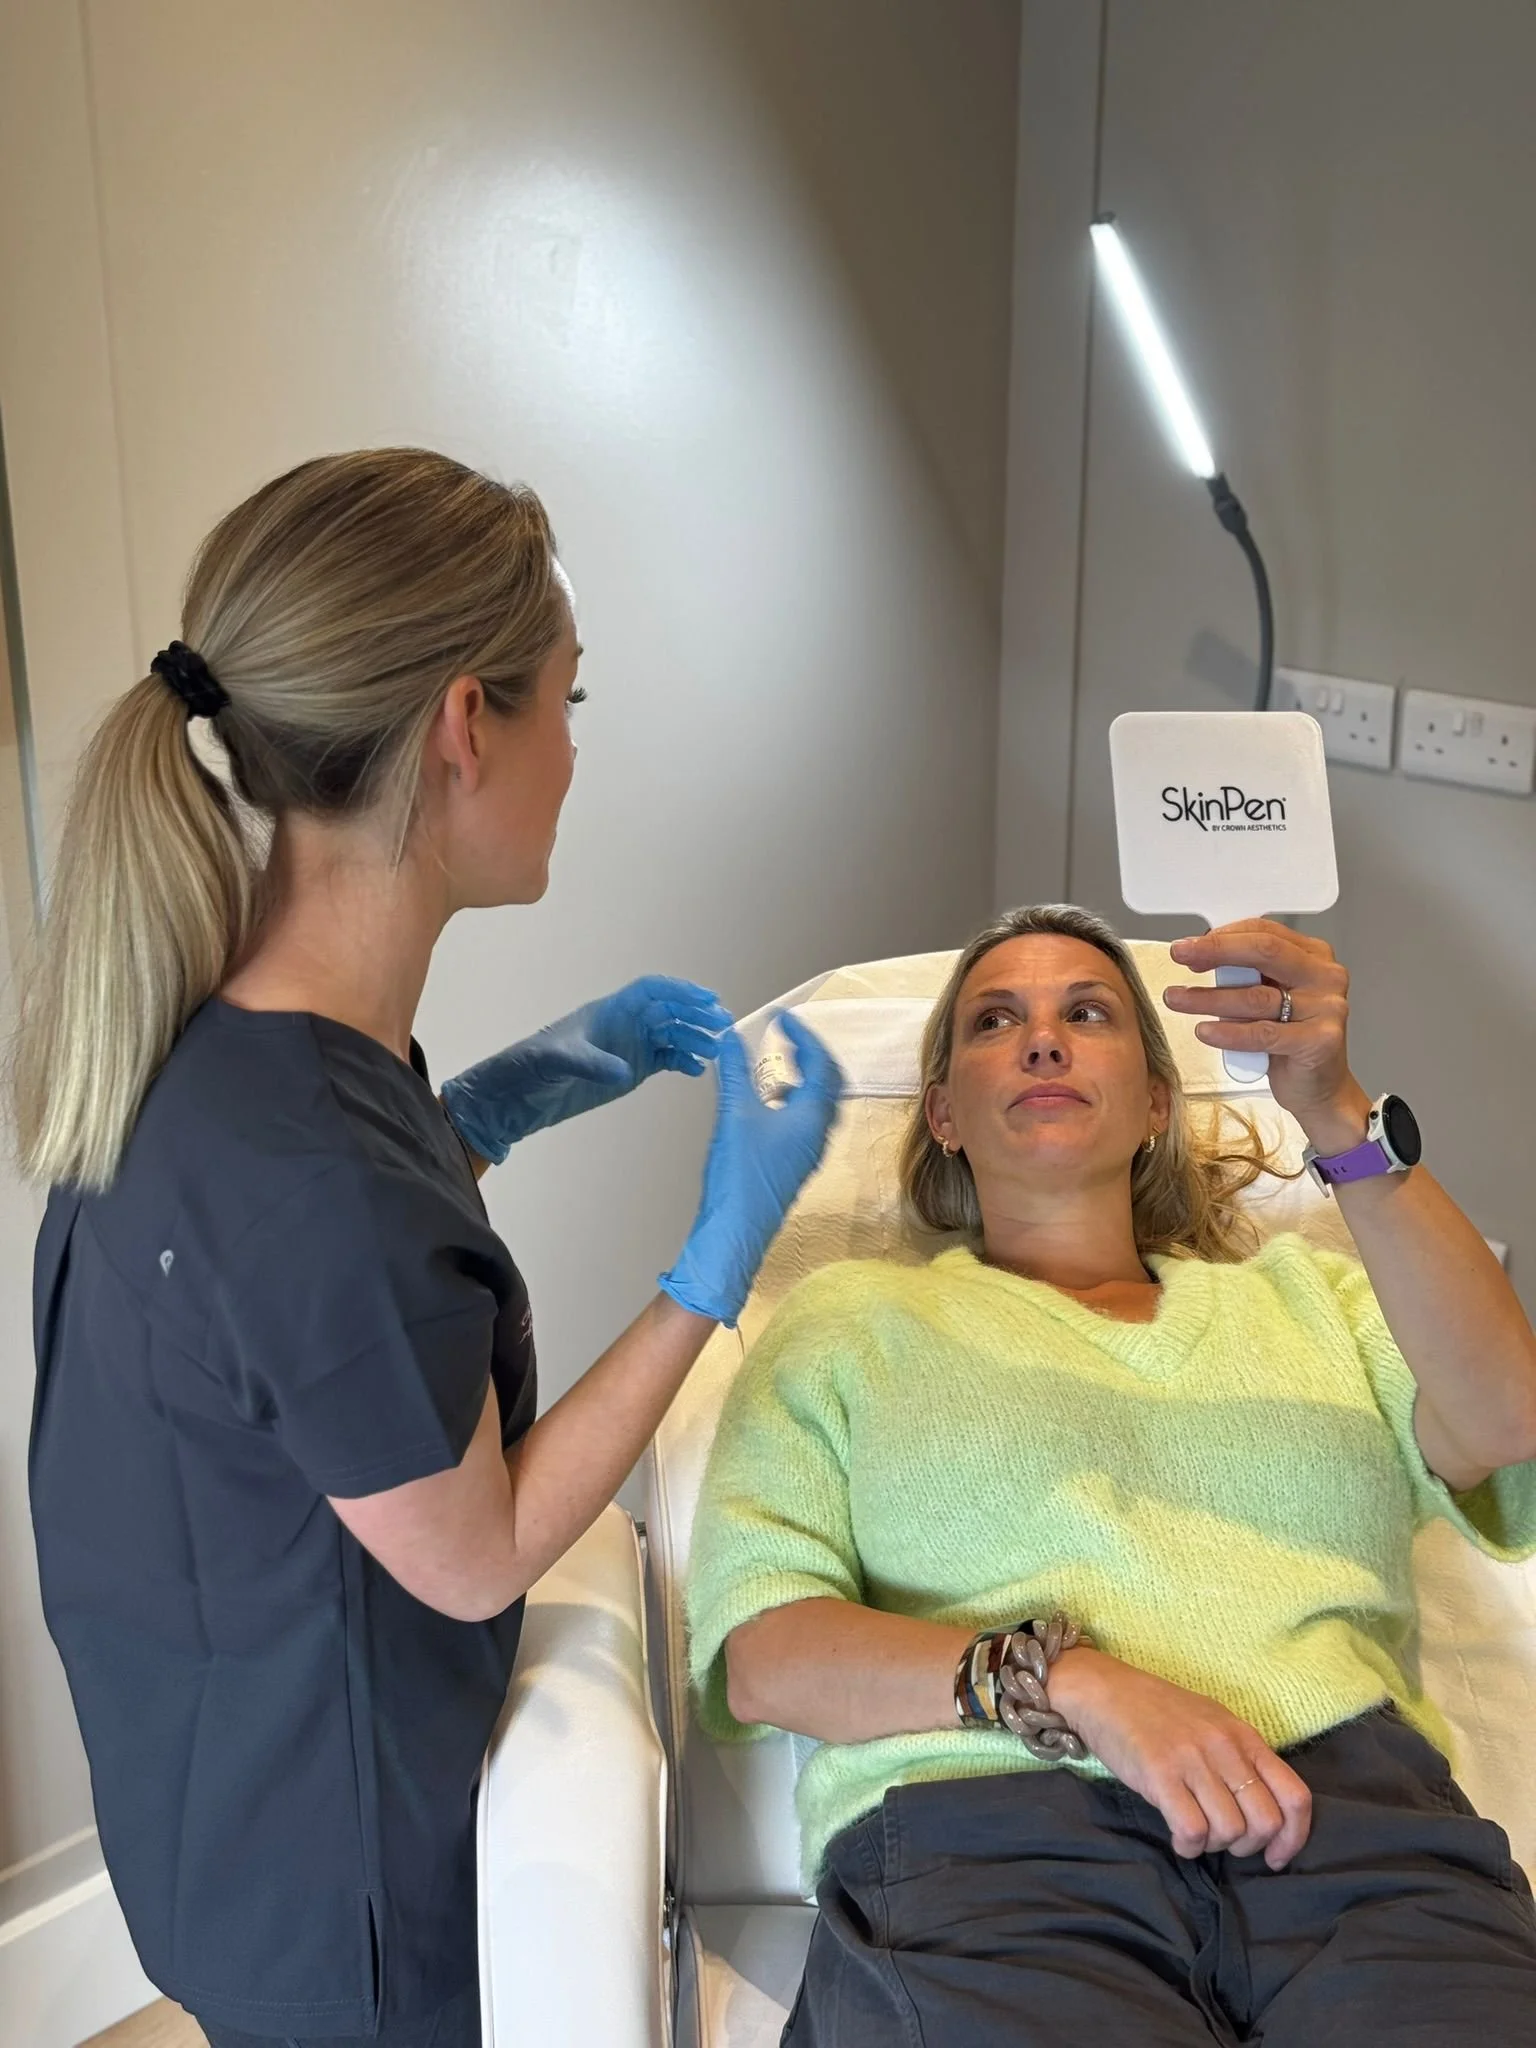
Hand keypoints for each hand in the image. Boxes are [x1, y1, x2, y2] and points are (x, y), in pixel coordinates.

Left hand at [441, 976, 731, 1163]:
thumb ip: (591, 1064)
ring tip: (715, 1051)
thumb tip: (625, 1071)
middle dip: (696, 1014)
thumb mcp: (557, 1062)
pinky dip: (684, 1061)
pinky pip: (665, 1058)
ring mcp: (629, 1047)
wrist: (515, 1097)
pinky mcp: (631, 1069)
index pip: (651, 991)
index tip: (707, 1000)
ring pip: (672, 1034)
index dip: (680, 991)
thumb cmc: (530, 1068)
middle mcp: (623, 1025)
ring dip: (695, 1039)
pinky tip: (696, 1071)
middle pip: (669, 1010)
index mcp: (608, 1012)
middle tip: (722, 1025)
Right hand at [659, 1013, 843, 1326]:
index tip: (782, 1017)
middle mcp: (819, 1132)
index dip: (802, 1034)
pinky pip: (808, 1121)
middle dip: (812, 1054)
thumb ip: (734, 1071)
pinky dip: (795, 1101)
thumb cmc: (739, 1176)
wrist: (736, 1230)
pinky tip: (769, 1103)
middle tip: (790, 1036)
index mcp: (812, 1116)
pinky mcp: (796, 1163)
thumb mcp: (734, 1114)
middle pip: (830, 1081)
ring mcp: (809, 1150)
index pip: (820, 1062)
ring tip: (780, 1064)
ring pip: (821, 1103)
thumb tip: (729, 1037)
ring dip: (805, 1077)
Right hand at [1052, 1649, 1312, 1869]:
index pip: (1295, 1795)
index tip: (1276, 1857)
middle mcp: (1224, 1747)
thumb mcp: (1213, 1725)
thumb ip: (1241, 1760)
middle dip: (1249, 1846)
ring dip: (1215, 1846)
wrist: (1104, 1691)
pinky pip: (1192, 1830)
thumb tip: (1265, 1812)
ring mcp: (1192, 1759)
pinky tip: (1178, 1838)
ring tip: (1196, 1833)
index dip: (1294, 1837)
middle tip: (1225, 1842)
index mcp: (1244, 1736)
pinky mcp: (1159, 1774)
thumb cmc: (1159, 1712)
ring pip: (1230, 1831)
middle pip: (1265, 1821)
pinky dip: (1188, 1846)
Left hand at [1163, 921, 1370, 1151]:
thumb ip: (1247, 973)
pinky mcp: (1320, 1040)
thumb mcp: (1269, 996)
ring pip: (1257, 996)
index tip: (1189, 946)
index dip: (1223, 936)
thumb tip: (1201, 953)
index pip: (1265, 932)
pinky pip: (1263, 1033)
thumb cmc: (1290, 1041)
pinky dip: (1229, 1032)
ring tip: (1177, 999)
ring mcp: (1327, 1008)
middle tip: (1180, 956)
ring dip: (1209, 997)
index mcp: (1313, 956)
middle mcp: (1325, 976)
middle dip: (1216, 951)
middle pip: (1265, 952)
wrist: (1320, 1089)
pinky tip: (1205, 1031)